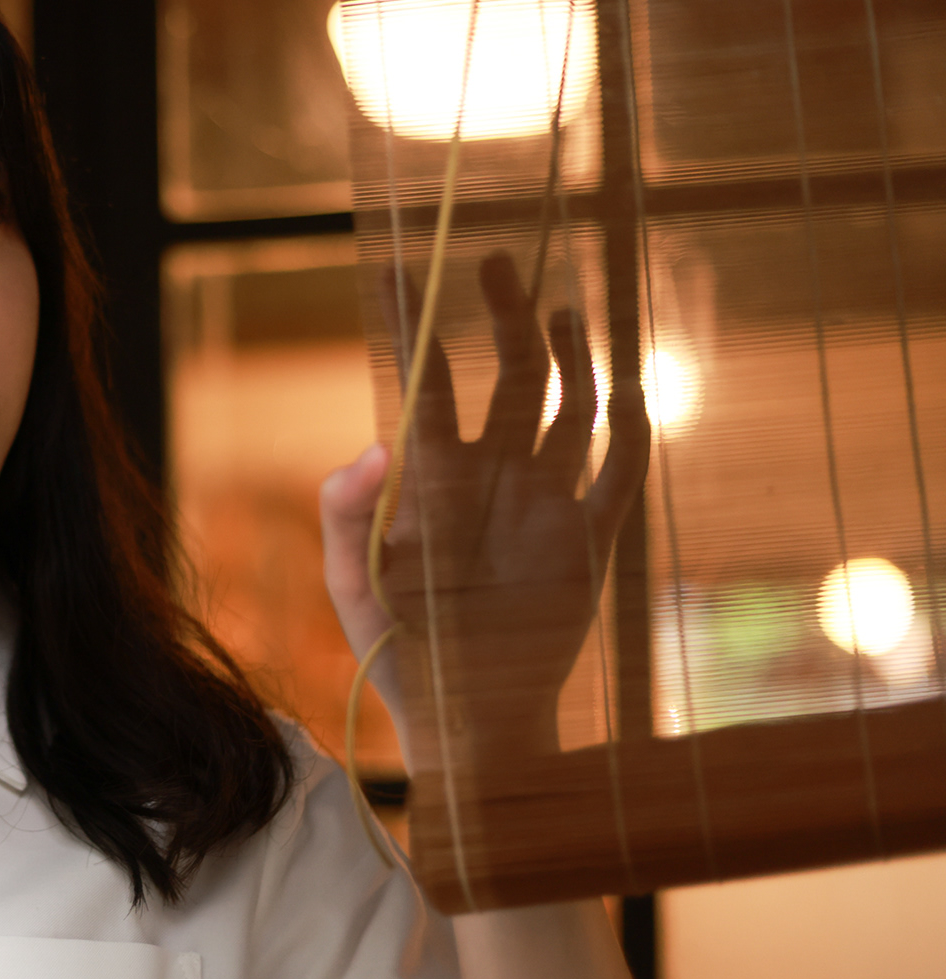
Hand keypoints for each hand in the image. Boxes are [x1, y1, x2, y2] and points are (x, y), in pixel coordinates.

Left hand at [321, 252, 650, 763]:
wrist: (461, 718)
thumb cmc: (393, 647)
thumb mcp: (349, 583)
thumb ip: (344, 513)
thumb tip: (375, 442)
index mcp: (433, 478)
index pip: (425, 383)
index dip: (413, 324)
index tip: (397, 265)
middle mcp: (493, 477)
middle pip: (512, 375)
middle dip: (506, 316)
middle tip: (496, 260)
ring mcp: (544, 504)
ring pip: (570, 407)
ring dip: (572, 356)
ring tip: (564, 305)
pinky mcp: (587, 542)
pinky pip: (621, 474)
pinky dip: (634, 432)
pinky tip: (632, 388)